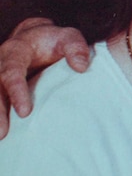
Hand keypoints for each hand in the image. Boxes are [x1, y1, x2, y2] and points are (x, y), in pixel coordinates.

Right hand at [0, 18, 89, 137]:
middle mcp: (1, 62)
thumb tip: (81, 67)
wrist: (36, 38)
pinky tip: (1, 137)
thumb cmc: (54, 42)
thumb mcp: (67, 37)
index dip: (16, 91)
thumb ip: (75, 48)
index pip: (12, 70)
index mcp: (16, 50)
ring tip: (0, 138)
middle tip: (2, 133)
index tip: (25, 113)